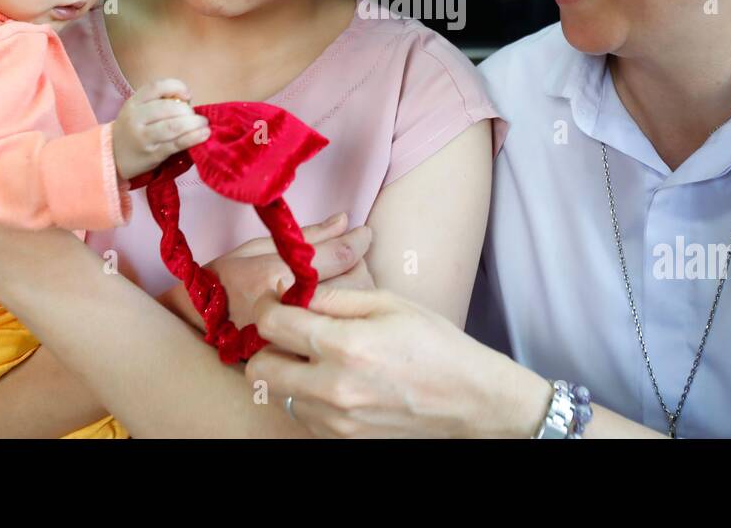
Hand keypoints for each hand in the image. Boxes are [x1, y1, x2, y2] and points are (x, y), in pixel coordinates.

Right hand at [112, 79, 209, 180]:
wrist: (112, 157)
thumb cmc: (133, 130)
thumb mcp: (138, 110)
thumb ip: (158, 101)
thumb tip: (187, 99)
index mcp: (134, 103)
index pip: (157, 86)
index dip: (177, 87)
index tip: (188, 95)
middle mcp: (136, 118)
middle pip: (169, 108)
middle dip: (188, 111)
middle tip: (196, 117)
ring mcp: (144, 137)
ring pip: (174, 126)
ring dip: (195, 124)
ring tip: (204, 125)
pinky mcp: (153, 154)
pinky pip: (177, 143)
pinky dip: (194, 137)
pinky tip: (204, 134)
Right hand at [158, 212, 374, 331]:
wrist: (193, 324)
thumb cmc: (221, 280)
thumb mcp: (256, 247)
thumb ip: (306, 236)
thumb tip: (343, 221)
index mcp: (276, 272)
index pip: (337, 256)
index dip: (357, 241)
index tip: (365, 233)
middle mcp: (288, 305)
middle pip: (353, 284)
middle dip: (360, 266)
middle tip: (353, 257)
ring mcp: (295, 333)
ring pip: (351, 311)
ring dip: (358, 292)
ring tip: (344, 280)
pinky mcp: (296, 352)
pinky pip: (336, 332)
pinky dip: (344, 317)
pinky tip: (336, 308)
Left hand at [244, 285, 552, 438]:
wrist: (470, 400)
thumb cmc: (435, 344)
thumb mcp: (388, 303)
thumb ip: (334, 297)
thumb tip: (293, 291)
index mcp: (345, 345)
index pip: (272, 324)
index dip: (268, 305)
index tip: (277, 299)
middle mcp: (333, 387)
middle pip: (260, 367)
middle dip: (268, 345)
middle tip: (291, 331)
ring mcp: (335, 420)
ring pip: (279, 394)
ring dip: (288, 372)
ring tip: (319, 358)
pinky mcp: (341, 439)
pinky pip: (303, 414)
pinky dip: (309, 396)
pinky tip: (337, 381)